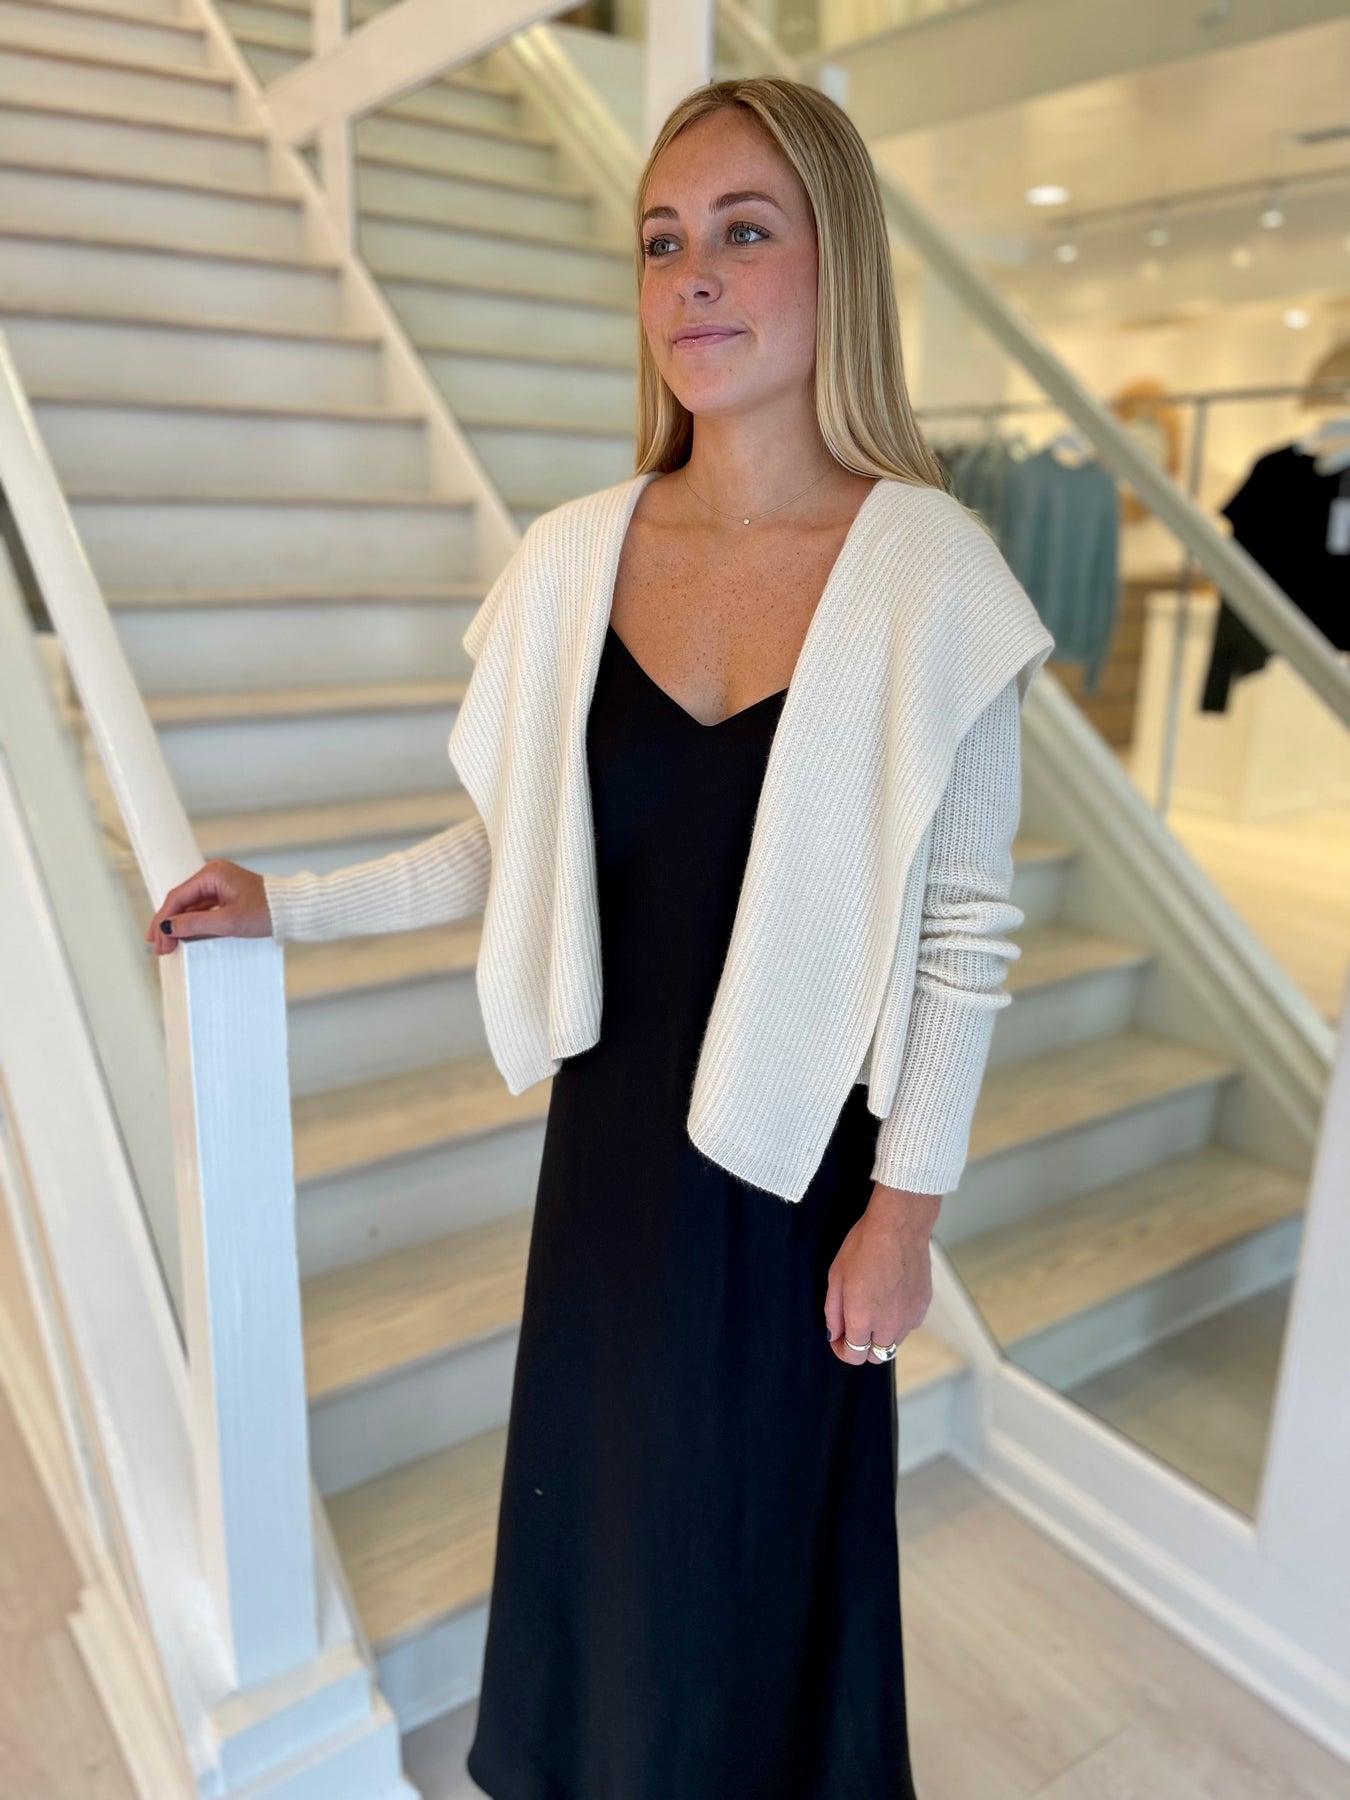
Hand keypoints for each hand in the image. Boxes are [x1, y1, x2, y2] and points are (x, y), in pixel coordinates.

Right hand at [145, 859, 271, 956]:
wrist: (293, 910)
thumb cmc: (267, 912)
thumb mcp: (228, 922)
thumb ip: (195, 924)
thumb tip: (168, 927)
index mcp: (212, 874)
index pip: (177, 897)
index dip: (164, 920)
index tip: (158, 941)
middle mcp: (213, 875)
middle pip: (180, 901)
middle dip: (168, 924)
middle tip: (159, 946)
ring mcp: (219, 885)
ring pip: (190, 906)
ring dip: (178, 925)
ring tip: (167, 944)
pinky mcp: (226, 896)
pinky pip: (202, 909)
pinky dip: (192, 922)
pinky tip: (184, 935)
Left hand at [824, 1182, 940, 1364]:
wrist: (899, 1227)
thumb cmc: (864, 1246)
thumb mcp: (836, 1277)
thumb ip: (833, 1312)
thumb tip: (834, 1334)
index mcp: (862, 1319)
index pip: (854, 1356)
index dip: (841, 1350)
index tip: (839, 1339)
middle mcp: (887, 1325)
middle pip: (875, 1356)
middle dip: (862, 1346)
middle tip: (855, 1324)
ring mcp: (908, 1318)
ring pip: (893, 1343)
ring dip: (881, 1335)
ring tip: (874, 1307)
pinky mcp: (923, 1308)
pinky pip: (908, 1326)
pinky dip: (898, 1321)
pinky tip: (891, 1298)